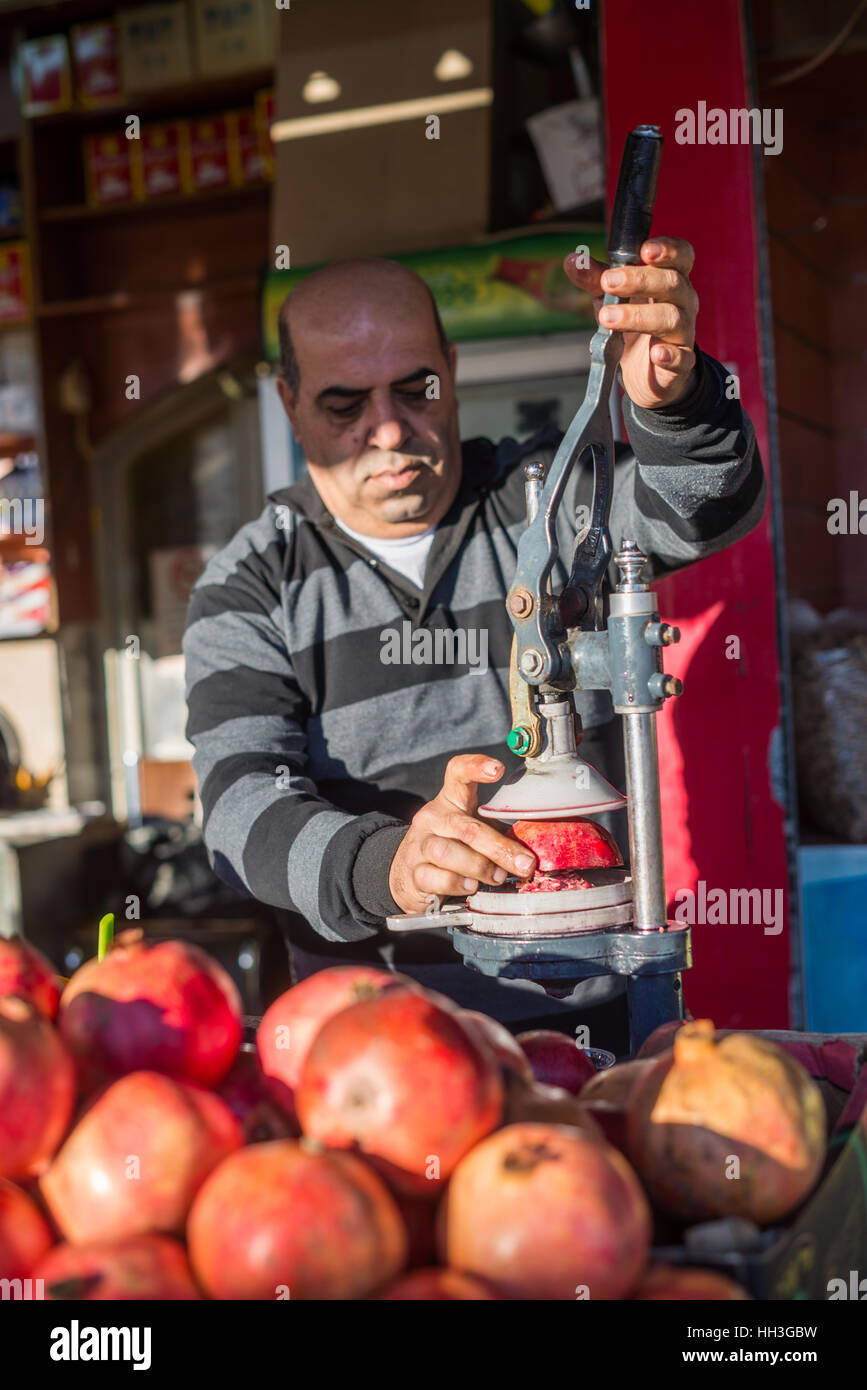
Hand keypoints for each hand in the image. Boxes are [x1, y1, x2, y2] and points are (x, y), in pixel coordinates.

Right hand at [388, 754, 535, 914]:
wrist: (410, 876)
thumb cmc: (454, 849)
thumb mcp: (474, 833)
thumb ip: (498, 835)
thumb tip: (532, 851)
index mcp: (451, 801)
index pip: (457, 773)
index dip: (476, 766)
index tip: (497, 769)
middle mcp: (432, 818)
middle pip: (466, 828)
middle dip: (499, 848)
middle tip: (524, 864)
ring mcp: (419, 845)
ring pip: (447, 852)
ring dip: (479, 867)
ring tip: (497, 877)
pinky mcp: (413, 873)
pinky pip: (436, 878)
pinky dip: (458, 884)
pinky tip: (471, 886)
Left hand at [564, 238, 698, 408]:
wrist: (647, 371)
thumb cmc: (635, 325)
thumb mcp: (612, 298)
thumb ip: (595, 279)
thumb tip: (572, 261)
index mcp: (670, 278)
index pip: (681, 255)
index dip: (668, 249)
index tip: (644, 250)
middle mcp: (683, 301)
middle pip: (672, 282)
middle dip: (639, 279)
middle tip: (607, 283)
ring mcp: (684, 331)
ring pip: (671, 318)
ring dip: (638, 316)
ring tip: (608, 318)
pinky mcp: (681, 362)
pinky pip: (681, 357)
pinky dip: (669, 355)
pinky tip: (656, 354)